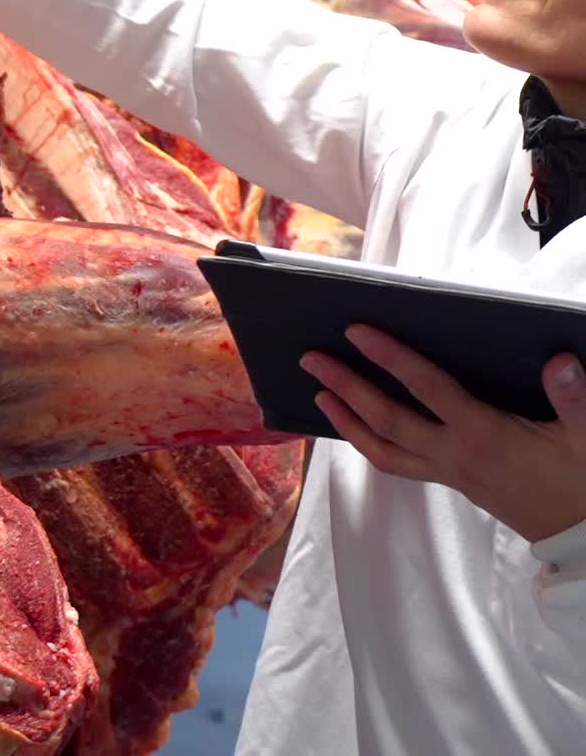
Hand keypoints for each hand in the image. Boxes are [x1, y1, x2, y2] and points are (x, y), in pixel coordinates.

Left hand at [301, 324, 585, 542]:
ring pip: (382, 449)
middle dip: (346, 386)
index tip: (358, 331)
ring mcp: (447, 472)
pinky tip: (354, 423)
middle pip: (387, 420)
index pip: (428, 389)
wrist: (583, 536)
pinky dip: (368, 443)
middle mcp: (454, 455)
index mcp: (483, 435)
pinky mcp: (449, 481)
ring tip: (317, 391)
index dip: (392, 358)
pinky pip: (396, 463)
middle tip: (310, 357)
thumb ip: (574, 399)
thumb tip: (558, 362)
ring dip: (345, 419)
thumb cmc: (581, 479)